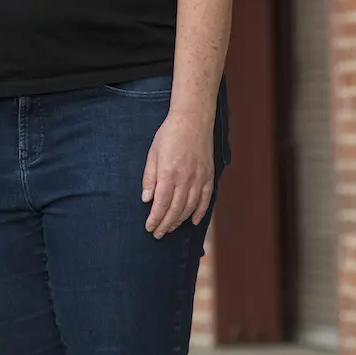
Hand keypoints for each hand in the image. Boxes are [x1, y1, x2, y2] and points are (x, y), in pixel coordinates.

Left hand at [142, 109, 215, 237]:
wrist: (193, 121)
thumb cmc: (168, 135)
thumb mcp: (152, 154)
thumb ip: (150, 178)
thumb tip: (146, 199)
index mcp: (168, 174)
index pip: (160, 204)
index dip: (155, 219)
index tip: (149, 228)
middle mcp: (185, 179)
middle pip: (175, 209)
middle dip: (165, 224)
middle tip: (158, 234)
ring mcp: (199, 179)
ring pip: (189, 207)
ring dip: (179, 221)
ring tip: (170, 228)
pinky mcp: (208, 176)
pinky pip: (205, 200)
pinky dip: (199, 212)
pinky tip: (192, 221)